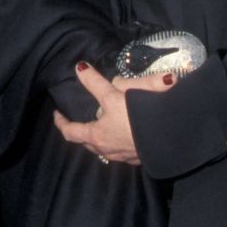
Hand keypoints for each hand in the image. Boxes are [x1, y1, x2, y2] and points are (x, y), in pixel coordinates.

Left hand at [52, 62, 173, 165]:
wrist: (170, 136)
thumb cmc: (136, 116)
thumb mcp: (113, 95)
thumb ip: (94, 82)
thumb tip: (79, 68)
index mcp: (96, 136)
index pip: (71, 132)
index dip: (61, 123)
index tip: (57, 115)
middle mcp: (107, 150)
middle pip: (87, 143)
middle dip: (80, 132)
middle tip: (77, 121)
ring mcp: (123, 156)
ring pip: (104, 149)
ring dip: (99, 139)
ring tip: (101, 127)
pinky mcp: (138, 158)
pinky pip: (121, 151)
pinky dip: (116, 143)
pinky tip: (124, 135)